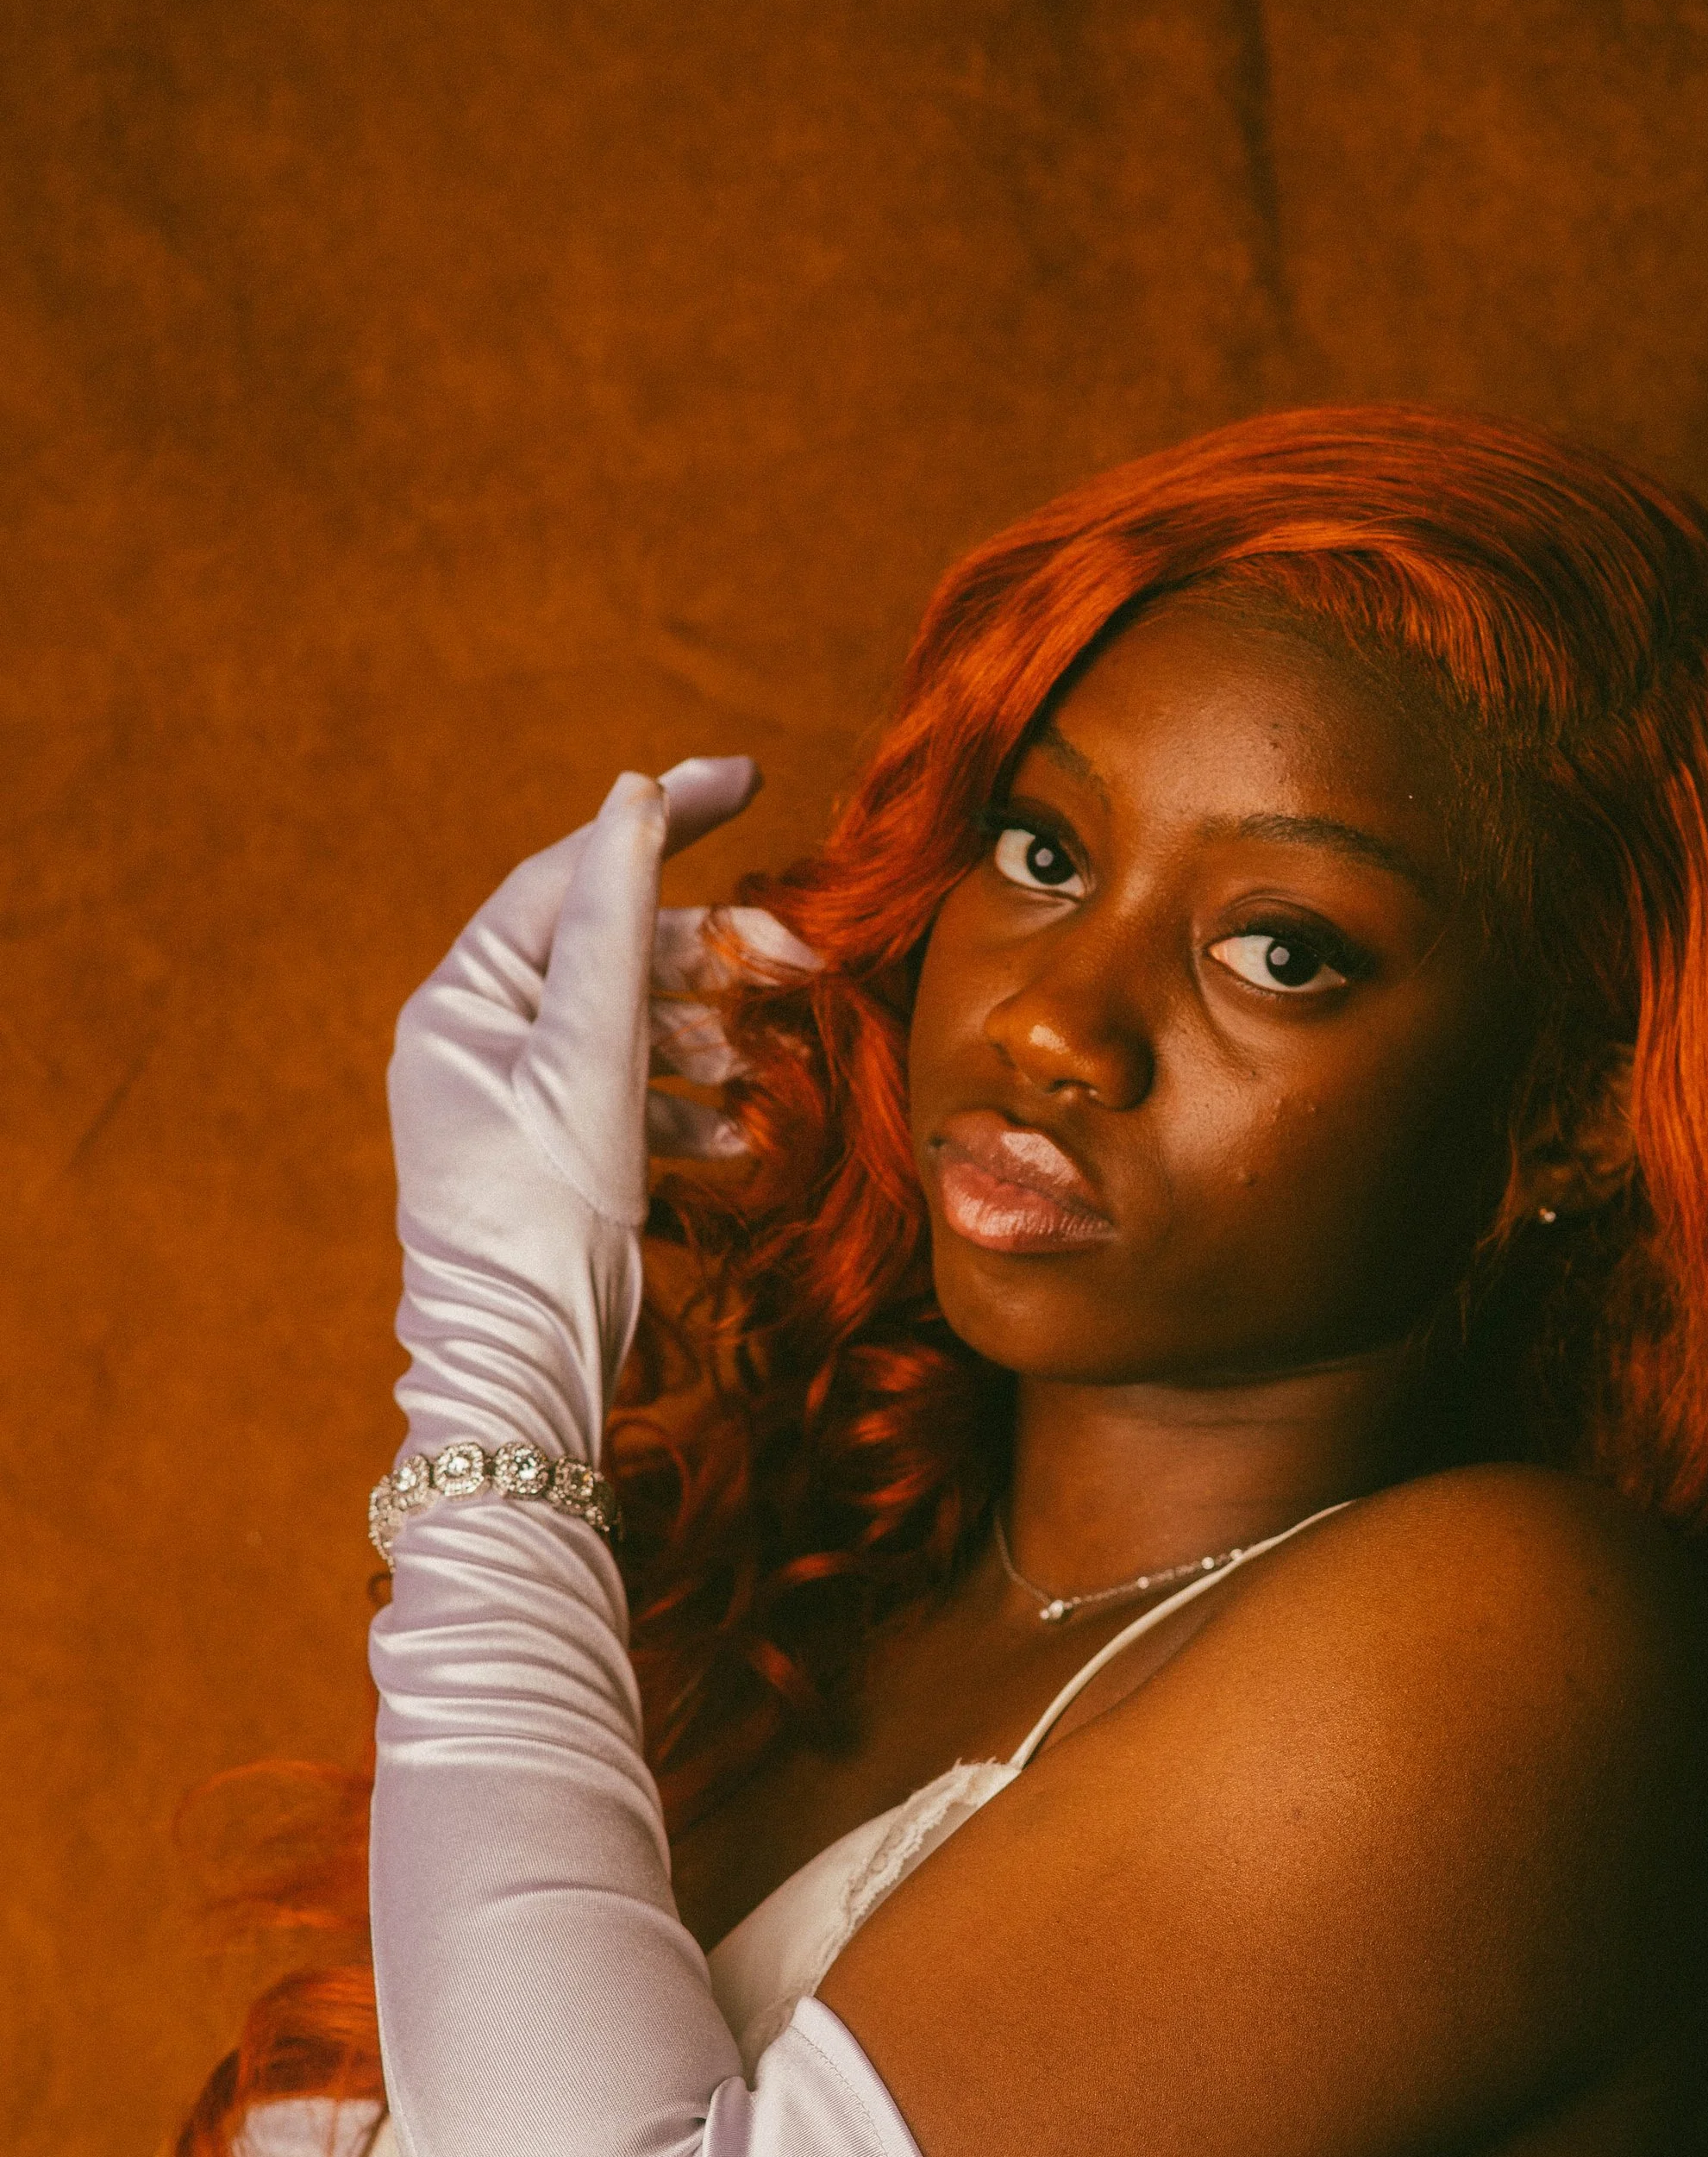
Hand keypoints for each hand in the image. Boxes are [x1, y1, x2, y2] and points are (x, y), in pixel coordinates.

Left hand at [385, 760, 763, 1465]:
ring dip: (707, 1032)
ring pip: (629, 1027)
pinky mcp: (550, 1161)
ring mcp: (511, 1102)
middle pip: (608, 952)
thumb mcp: (592, 1064)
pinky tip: (740, 1127)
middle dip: (704, 954)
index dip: (660, 821)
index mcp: (462, 1003)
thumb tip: (632, 797)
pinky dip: (688, 1102)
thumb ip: (616, 929)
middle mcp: (474, 1041)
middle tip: (796, 955)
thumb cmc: (547, 1223)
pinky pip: (629, 1098)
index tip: (749, 778)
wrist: (526, 1379)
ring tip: (766, 1058)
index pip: (569, 874)